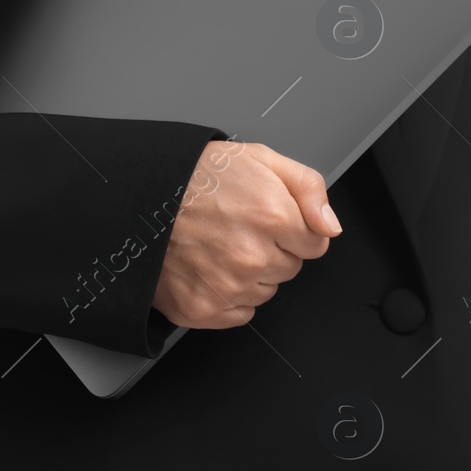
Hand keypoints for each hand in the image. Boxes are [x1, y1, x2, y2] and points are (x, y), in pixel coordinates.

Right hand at [152, 139, 340, 330]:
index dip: (294, 228)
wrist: (140, 197)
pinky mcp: (204, 310)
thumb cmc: (196, 176)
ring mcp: (227, 287)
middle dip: (272, 248)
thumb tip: (330, 225)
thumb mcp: (260, 158)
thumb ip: (308, 188)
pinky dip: (229, 295)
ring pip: (266, 291)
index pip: (315, 244)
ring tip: (219, 243)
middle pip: (290, 268)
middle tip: (238, 226)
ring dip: (251, 273)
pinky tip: (209, 266)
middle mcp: (252, 256)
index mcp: (272, 215)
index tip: (270, 218)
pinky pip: (240, 312)